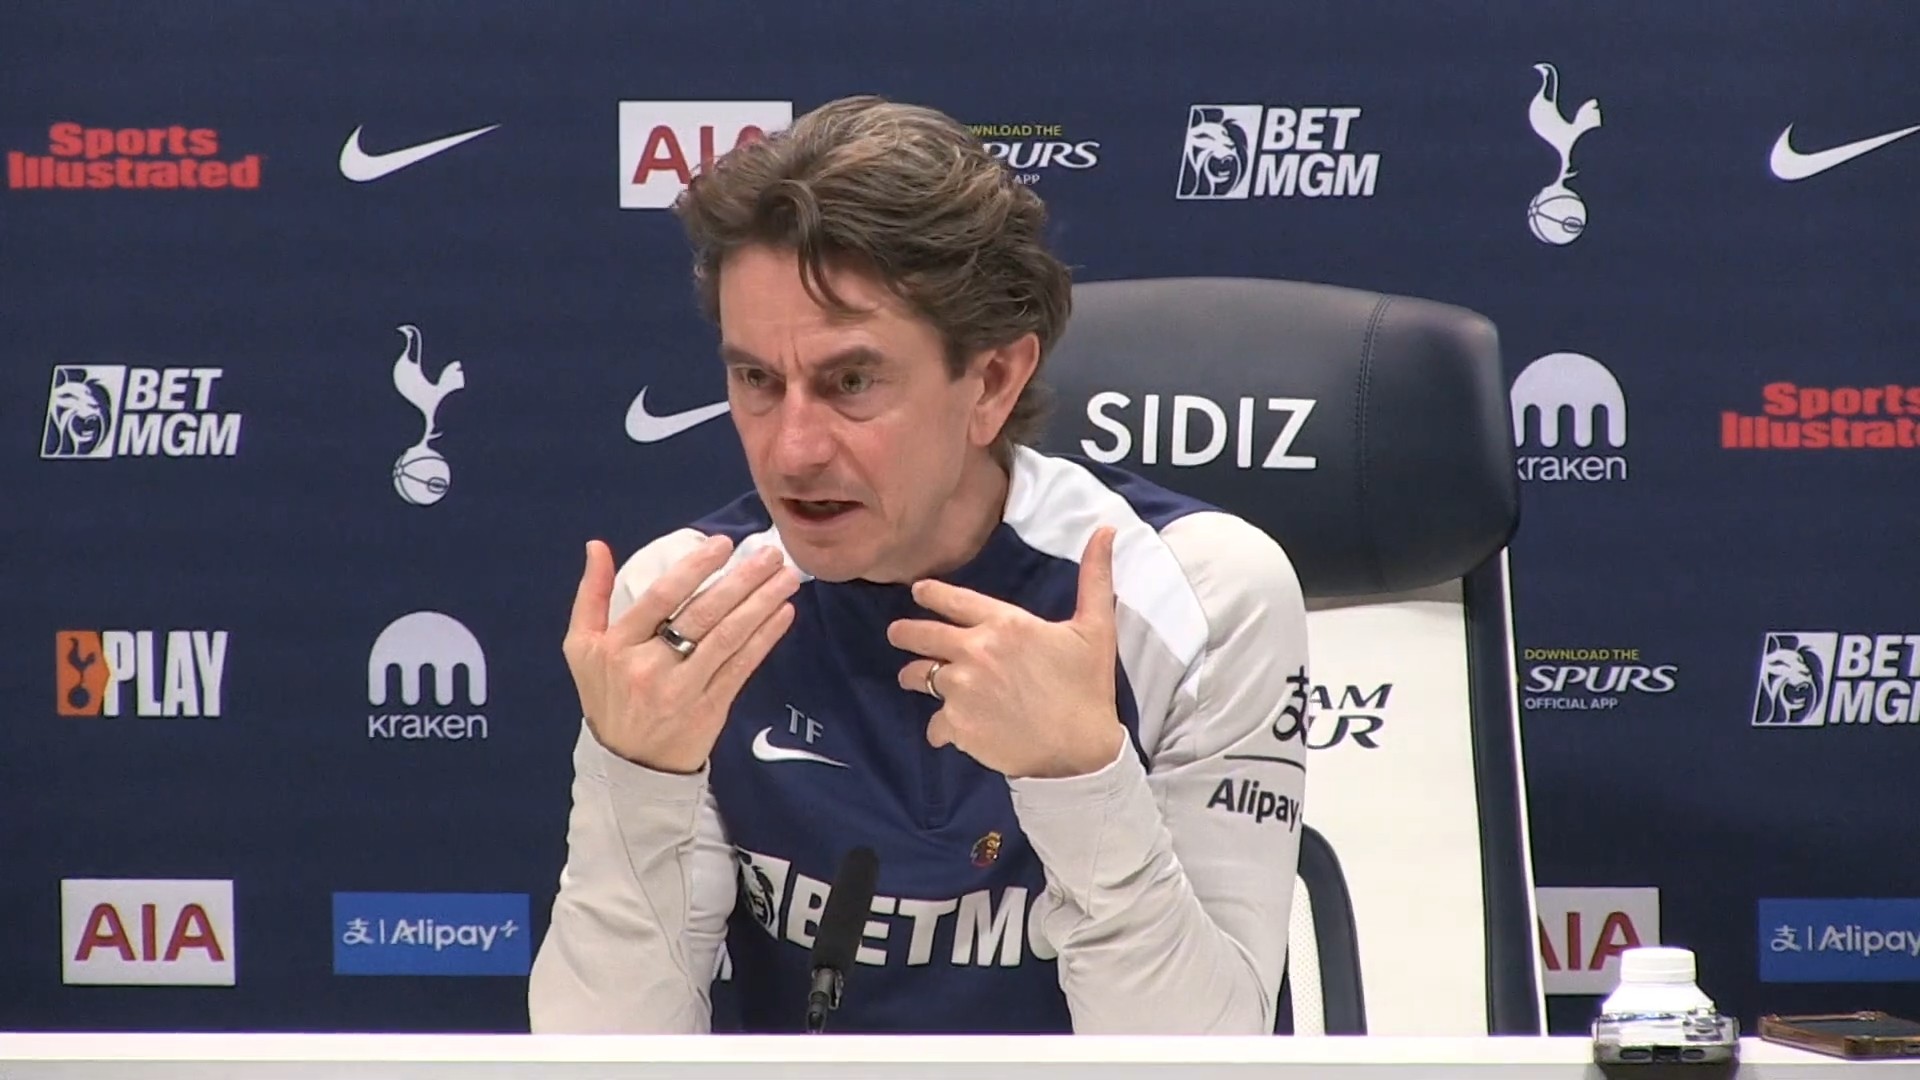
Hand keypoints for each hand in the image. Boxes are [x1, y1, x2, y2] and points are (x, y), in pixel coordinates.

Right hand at [564, 536, 799, 772]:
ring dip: (761, 605)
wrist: (629, 765)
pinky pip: (741, 667)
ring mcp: (683, 690)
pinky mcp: (710, 709)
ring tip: (786, 577)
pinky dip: (764, 639)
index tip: (724, 544)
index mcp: (617, 646)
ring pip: (727, 638)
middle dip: (741, 581)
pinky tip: (783, 614)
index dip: (694, 569)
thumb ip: (590, 595)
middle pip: (701, 615)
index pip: (660, 598)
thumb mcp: (583, 648)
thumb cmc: (608, 696)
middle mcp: (650, 667)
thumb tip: (596, 546)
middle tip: (770, 554)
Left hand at [887, 527, 1124, 779]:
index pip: (953, 599)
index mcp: (1003, 624)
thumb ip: (1094, 577)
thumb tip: (1106, 528)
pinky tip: (950, 730)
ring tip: (914, 681)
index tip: (917, 591)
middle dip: (903, 632)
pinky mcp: (956, 726)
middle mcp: (973, 651)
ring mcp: (960, 690)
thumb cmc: (1087, 686)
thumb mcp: (1095, 627)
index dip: (930, 593)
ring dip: (915, 677)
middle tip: (896, 633)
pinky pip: (934, 724)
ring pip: (918, 677)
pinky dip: (941, 727)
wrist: (1080, 750)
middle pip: (920, 635)